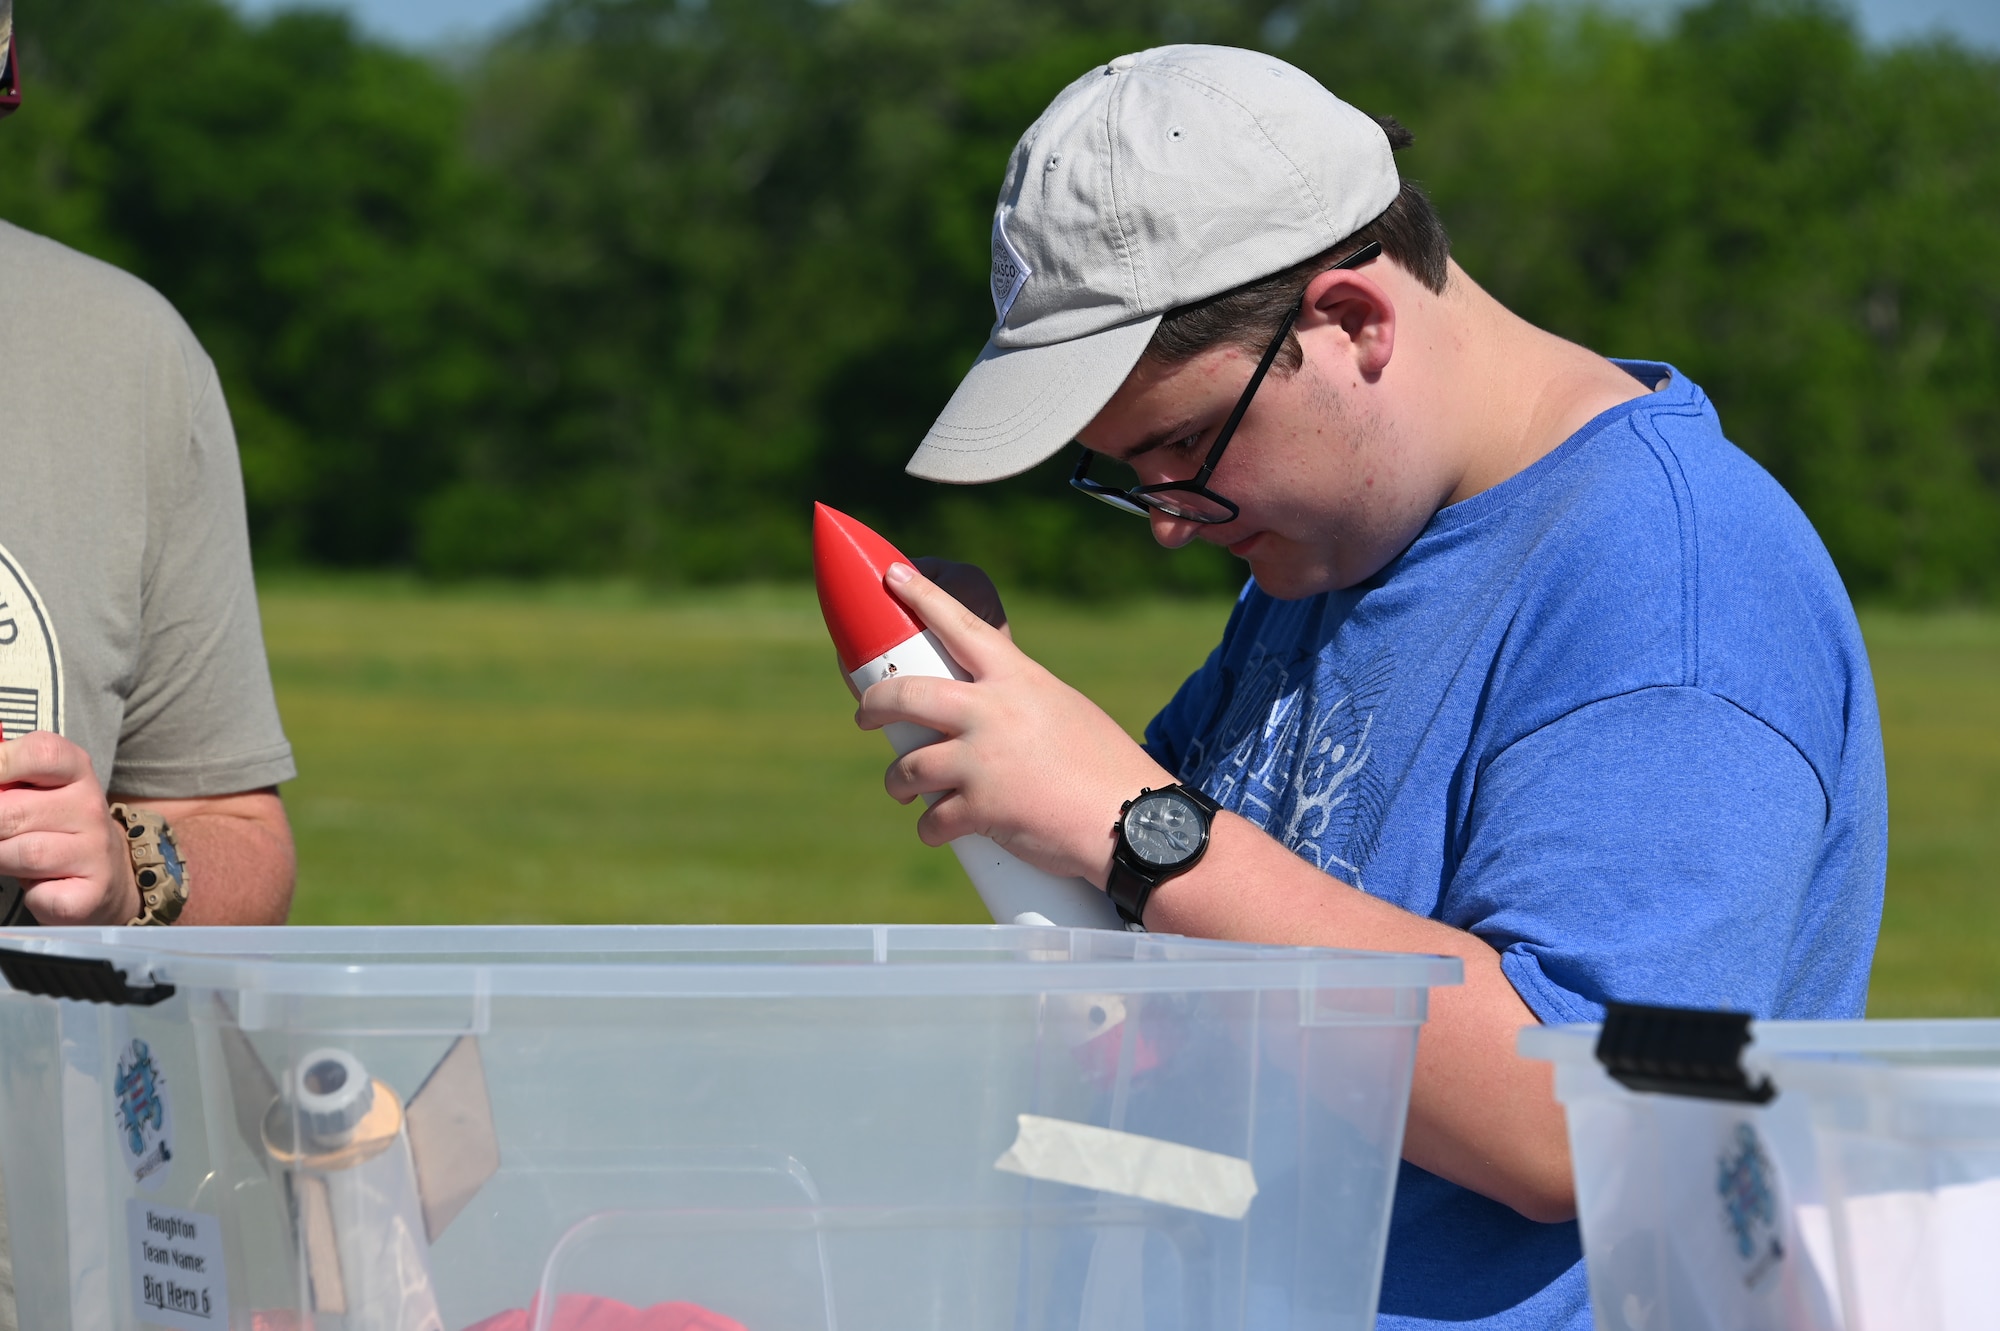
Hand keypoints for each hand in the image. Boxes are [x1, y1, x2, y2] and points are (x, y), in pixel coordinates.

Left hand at [0, 732, 139, 925]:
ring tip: (14, 858)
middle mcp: (91, 807)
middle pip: (10, 811)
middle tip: (1, 832)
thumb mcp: (32, 790)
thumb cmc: (51, 826)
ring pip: (22, 853)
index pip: (40, 753)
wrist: (104, 873)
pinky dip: (31, 894)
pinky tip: (42, 885)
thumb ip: (5, 778)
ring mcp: (95, 850)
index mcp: (76, 771)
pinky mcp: (90, 893)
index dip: (0, 764)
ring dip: (3, 860)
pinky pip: (39, 894)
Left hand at [856, 562, 1172, 884]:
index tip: (891, 575)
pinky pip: (933, 819)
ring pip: (908, 766)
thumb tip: (977, 718)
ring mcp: (982, 760)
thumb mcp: (1063, 709)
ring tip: (903, 789)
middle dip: (874, 704)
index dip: (921, 596)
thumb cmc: (1106, 767)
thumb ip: (1017, 704)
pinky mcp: (981, 808)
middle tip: (865, 714)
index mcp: (1018, 678)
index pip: (960, 624)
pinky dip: (931, 828)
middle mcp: (992, 711)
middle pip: (906, 694)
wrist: (1135, 820)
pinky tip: (938, 830)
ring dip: (898, 781)